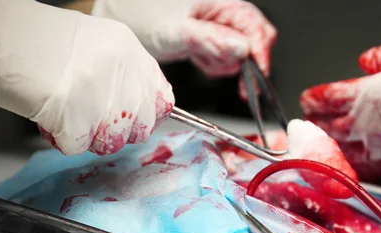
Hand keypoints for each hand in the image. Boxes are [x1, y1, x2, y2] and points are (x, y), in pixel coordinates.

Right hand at [0, 1, 173, 155]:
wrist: (5, 40)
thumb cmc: (40, 42)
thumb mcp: (99, 45)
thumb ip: (125, 74)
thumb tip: (143, 106)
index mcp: (130, 52)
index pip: (163, 100)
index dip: (148, 115)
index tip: (136, 120)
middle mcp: (123, 74)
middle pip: (140, 129)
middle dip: (117, 131)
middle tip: (90, 115)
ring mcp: (103, 99)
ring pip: (111, 143)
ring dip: (88, 136)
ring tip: (66, 110)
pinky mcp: (78, 120)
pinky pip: (78, 147)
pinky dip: (61, 137)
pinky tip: (50, 115)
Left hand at [92, 0, 276, 94]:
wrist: (121, 18)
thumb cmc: (140, 15)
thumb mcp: (175, 31)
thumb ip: (210, 40)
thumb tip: (242, 49)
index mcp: (220, 1)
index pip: (255, 26)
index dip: (260, 53)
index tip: (256, 76)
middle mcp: (222, 11)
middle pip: (252, 40)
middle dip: (241, 61)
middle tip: (229, 75)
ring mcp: (217, 25)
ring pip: (239, 53)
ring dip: (223, 64)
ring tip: (199, 57)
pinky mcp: (211, 37)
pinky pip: (225, 57)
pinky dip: (214, 64)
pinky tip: (197, 57)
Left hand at [300, 26, 380, 173]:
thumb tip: (369, 59)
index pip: (338, 97)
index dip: (319, 98)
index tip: (306, 100)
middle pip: (341, 128)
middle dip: (320, 127)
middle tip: (304, 127)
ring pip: (357, 152)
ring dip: (336, 149)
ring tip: (322, 147)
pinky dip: (364, 165)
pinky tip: (358, 165)